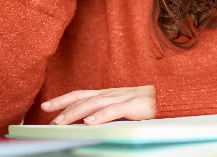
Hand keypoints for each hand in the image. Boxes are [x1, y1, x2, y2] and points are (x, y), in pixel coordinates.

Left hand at [41, 85, 155, 125]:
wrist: (171, 97)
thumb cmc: (147, 104)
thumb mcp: (123, 108)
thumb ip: (107, 113)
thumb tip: (87, 123)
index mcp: (107, 94)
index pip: (80, 94)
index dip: (62, 99)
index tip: (45, 106)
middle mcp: (111, 93)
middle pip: (82, 98)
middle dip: (63, 107)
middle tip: (48, 116)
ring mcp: (122, 98)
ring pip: (93, 103)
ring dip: (75, 113)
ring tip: (61, 122)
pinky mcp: (134, 105)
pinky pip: (114, 110)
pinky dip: (100, 116)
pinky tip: (89, 123)